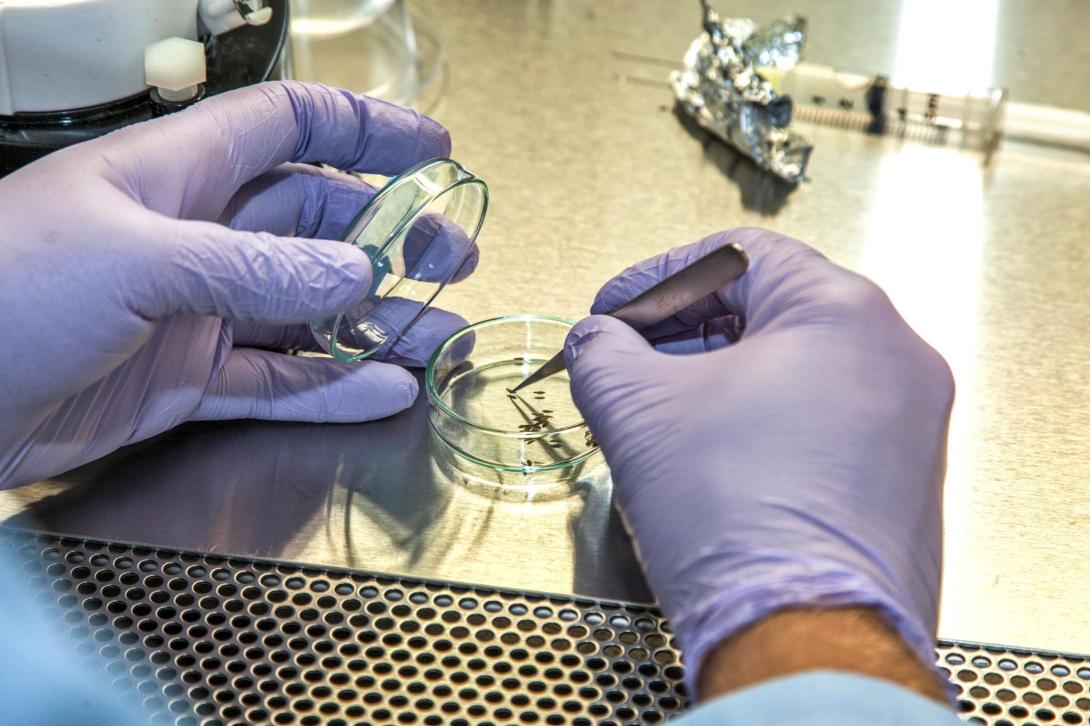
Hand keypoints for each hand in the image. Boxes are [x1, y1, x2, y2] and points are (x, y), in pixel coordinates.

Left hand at [0, 82, 467, 488]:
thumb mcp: (133, 259)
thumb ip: (253, 268)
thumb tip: (353, 277)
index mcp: (176, 175)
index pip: (289, 127)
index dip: (366, 130)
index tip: (436, 151)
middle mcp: (195, 238)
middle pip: (318, 225)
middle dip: (392, 239)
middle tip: (453, 260)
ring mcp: (194, 312)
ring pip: (309, 312)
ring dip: (377, 324)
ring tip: (440, 337)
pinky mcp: (186, 381)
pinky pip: (278, 381)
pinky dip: (333, 386)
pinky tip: (383, 389)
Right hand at [564, 228, 953, 695]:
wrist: (804, 634)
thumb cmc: (737, 517)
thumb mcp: (637, 410)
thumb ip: (601, 351)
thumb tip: (595, 342)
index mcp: (844, 312)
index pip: (738, 254)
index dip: (657, 277)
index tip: (614, 310)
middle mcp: (894, 355)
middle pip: (771, 307)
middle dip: (684, 331)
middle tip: (630, 358)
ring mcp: (910, 419)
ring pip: (798, 365)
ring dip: (720, 376)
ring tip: (662, 410)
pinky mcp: (904, 476)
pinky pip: (825, 417)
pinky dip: (762, 418)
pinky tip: (712, 452)